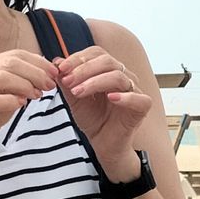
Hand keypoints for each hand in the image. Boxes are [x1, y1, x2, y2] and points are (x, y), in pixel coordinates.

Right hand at [0, 49, 55, 159]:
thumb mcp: (9, 95)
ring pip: (1, 78)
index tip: (54, 73)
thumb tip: (46, 73)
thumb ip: (22, 82)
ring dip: (25, 85)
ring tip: (37, 95)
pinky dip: (10, 100)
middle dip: (35, 73)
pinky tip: (21, 104)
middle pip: (9, 63)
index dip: (37, 62)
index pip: (14, 55)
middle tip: (50, 84)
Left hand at [53, 45, 151, 167]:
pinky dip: (125, 97)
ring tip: (78, 92)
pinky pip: (138, 98)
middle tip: (67, 81)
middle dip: (84, 70)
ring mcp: (134, 90)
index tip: (61, 69)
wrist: (103, 144)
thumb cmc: (92, 120)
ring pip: (118, 77)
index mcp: (108, 70)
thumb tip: (56, 62)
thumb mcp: (74, 100)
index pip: (96, 54)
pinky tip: (111, 98)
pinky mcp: (143, 107)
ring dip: (95, 82)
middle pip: (107, 61)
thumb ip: (66, 82)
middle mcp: (123, 76)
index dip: (78, 58)